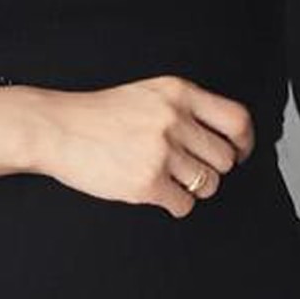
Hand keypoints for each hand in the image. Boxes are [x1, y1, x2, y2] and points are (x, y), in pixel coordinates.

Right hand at [30, 75, 254, 218]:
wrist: (56, 128)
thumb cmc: (97, 116)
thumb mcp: (148, 94)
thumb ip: (184, 109)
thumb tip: (222, 140)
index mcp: (179, 93)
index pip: (236, 120)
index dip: (244, 144)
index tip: (239, 154)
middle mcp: (174, 120)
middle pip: (224, 159)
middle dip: (211, 170)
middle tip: (191, 171)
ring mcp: (161, 152)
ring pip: (207, 184)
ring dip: (193, 189)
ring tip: (171, 182)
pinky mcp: (146, 183)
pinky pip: (183, 205)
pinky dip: (175, 206)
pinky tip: (159, 195)